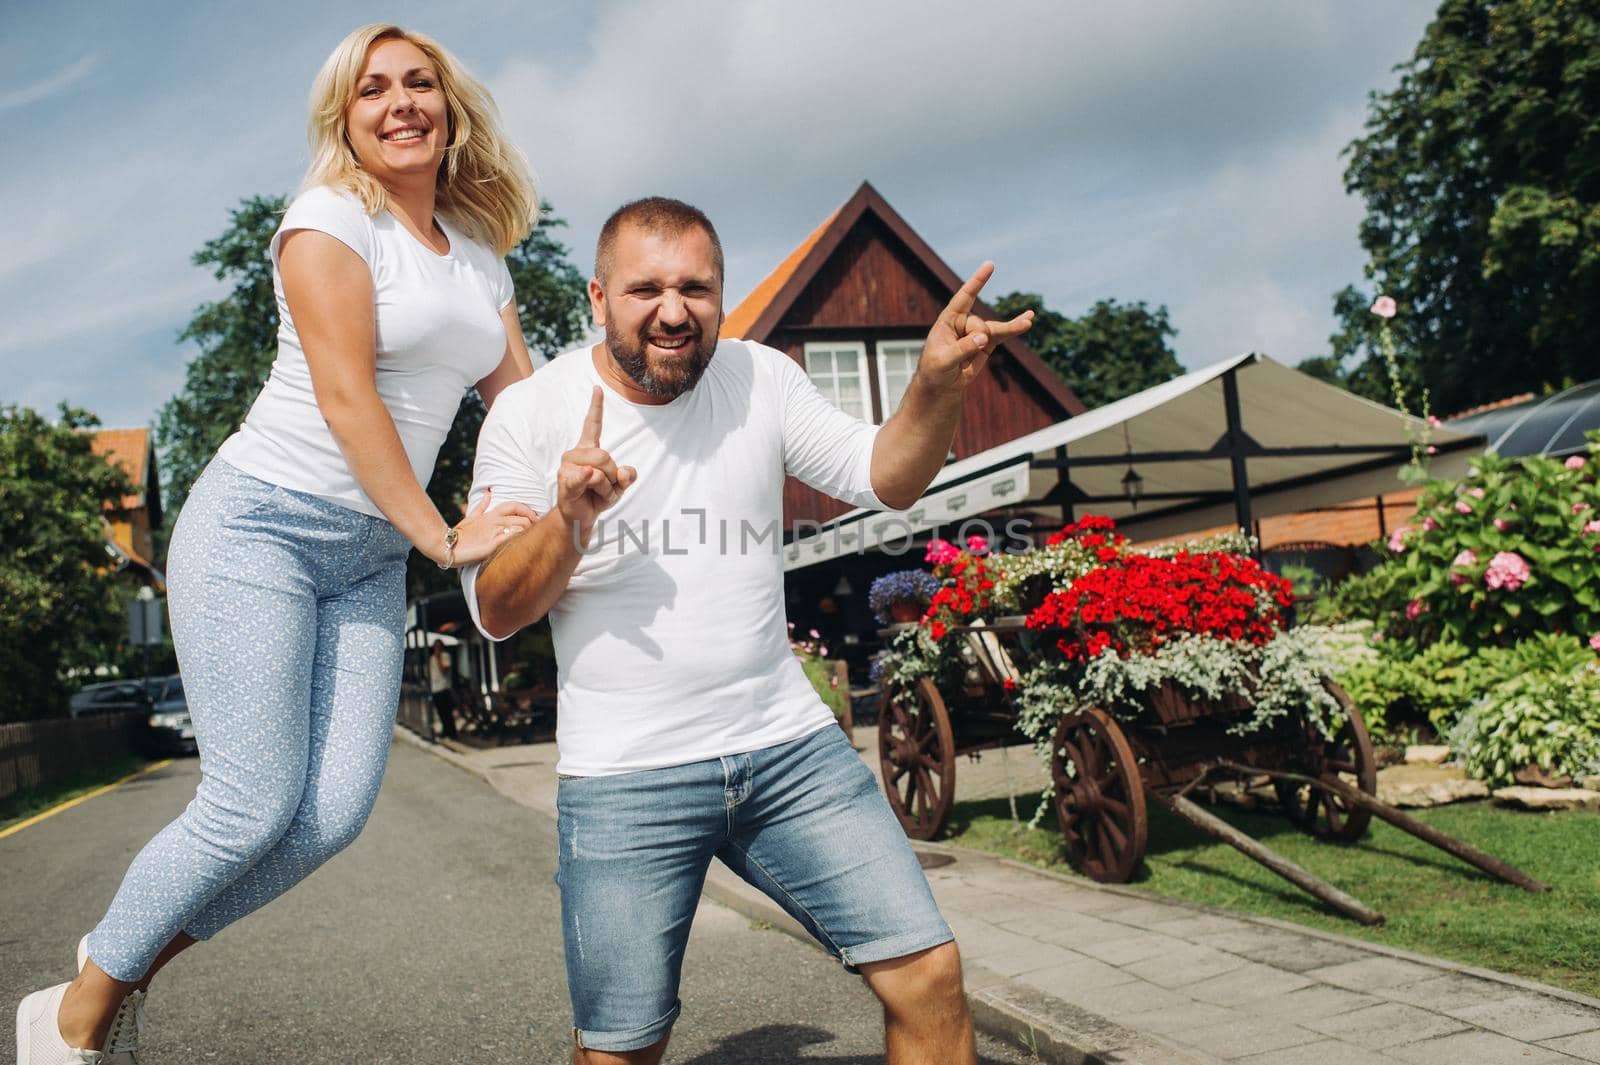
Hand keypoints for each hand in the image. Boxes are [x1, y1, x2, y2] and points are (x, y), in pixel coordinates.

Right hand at [449, 488, 537, 566]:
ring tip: (532, 539)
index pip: (514, 505)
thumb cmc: (461, 534)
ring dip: (528, 533)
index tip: (534, 518)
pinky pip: (510, 538)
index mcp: (491, 514)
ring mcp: (493, 532)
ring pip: (519, 527)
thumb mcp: (471, 517)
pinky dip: (518, 539)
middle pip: (522, 518)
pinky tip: (522, 543)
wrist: (446, 546)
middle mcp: (494, 521)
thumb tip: (489, 493)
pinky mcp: (491, 545)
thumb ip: (481, 506)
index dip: (527, 510)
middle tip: (538, 532)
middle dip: (533, 524)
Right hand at [556, 387, 636, 543]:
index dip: (595, 407)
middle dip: (613, 475)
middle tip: (605, 488)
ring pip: (601, 470)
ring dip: (607, 488)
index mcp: (588, 449)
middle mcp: (575, 453)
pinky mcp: (565, 482)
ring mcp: (568, 467)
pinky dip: (587, 479)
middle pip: (606, 455)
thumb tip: (624, 473)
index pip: (592, 424)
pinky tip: (588, 476)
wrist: (581, 518)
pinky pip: (582, 477)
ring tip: (596, 494)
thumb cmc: (598, 498)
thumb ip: (627, 477)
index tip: (598, 388)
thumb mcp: (620, 486)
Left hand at [916, 262, 1033, 391]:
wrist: (942, 384)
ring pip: (995, 329)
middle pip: (980, 324)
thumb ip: (962, 348)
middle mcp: (964, 321)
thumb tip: (984, 337)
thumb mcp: (943, 360)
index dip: (977, 281)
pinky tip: (1029, 320)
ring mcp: (977, 331)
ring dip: (1009, 328)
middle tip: (961, 359)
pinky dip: (1016, 328)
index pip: (964, 297)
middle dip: (976, 342)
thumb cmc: (935, 369)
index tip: (990, 265)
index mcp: (948, 319)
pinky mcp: (988, 342)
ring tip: (1028, 321)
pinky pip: (1004, 333)